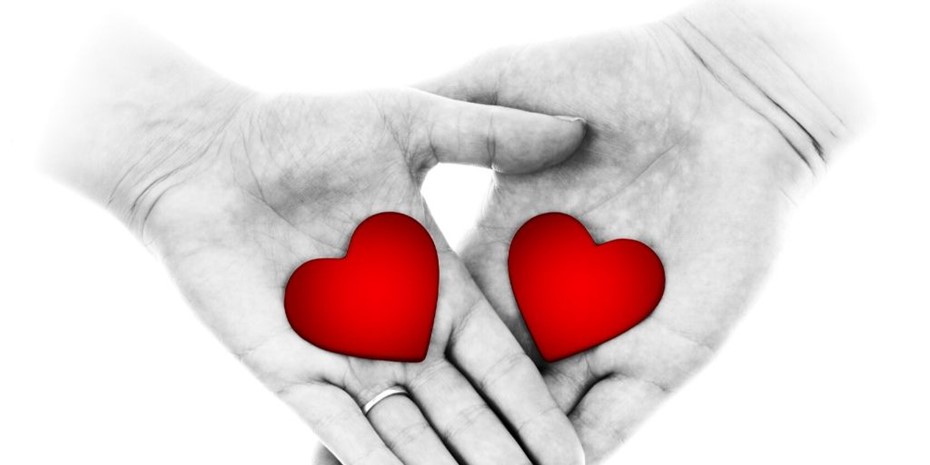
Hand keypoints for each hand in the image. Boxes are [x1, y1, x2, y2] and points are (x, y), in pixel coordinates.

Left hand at [44, 26, 586, 464]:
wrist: (209, 155)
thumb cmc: (302, 131)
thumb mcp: (406, 121)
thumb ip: (489, 134)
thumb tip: (575, 127)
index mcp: (437, 284)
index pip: (501, 363)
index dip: (536, 410)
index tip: (574, 453)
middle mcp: (400, 331)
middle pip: (465, 412)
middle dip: (501, 456)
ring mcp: (346, 356)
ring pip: (410, 434)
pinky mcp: (292, 371)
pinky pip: (340, 430)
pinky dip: (372, 464)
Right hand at [421, 2, 856, 460]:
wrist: (727, 92)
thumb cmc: (619, 74)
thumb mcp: (513, 83)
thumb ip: (451, 120)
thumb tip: (386, 114)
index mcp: (503, 251)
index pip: (439, 326)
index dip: (397, 365)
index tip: (351, 402)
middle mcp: (545, 302)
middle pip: (479, 385)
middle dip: (439, 431)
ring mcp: (603, 331)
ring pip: (540, 416)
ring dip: (498, 455)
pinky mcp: (662, 354)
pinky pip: (615, 420)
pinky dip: (582, 451)